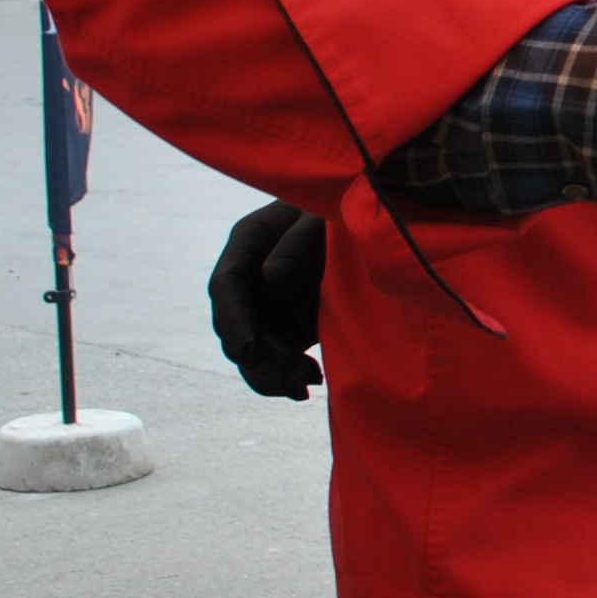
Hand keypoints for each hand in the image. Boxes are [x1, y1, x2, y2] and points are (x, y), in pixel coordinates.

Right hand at [211, 199, 325, 398]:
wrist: (370, 216)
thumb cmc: (343, 208)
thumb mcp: (322, 217)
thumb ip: (296, 244)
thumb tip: (271, 281)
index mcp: (248, 242)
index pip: (226, 287)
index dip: (236, 323)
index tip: (253, 352)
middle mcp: (250, 275)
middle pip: (235, 328)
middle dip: (263, 358)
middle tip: (305, 373)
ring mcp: (267, 301)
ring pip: (250, 351)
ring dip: (274, 374)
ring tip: (310, 382)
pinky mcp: (287, 321)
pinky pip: (274, 357)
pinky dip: (285, 376)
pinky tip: (306, 389)